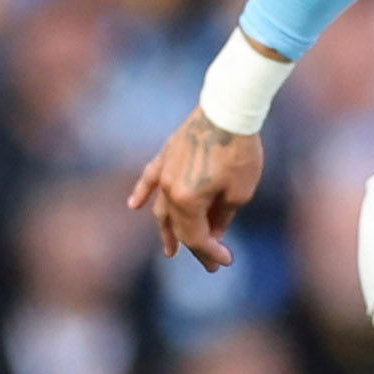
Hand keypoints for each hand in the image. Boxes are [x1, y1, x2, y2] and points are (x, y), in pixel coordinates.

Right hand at [125, 111, 265, 271]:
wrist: (229, 109)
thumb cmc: (239, 150)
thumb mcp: (240, 191)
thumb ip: (223, 217)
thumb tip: (215, 233)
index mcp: (187, 200)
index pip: (195, 237)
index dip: (210, 252)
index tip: (226, 261)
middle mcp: (169, 189)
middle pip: (179, 227)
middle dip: (195, 247)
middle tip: (209, 264)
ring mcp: (165, 171)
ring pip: (161, 208)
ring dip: (166, 230)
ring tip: (170, 250)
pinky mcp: (166, 154)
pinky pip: (149, 178)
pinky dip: (142, 192)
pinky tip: (134, 205)